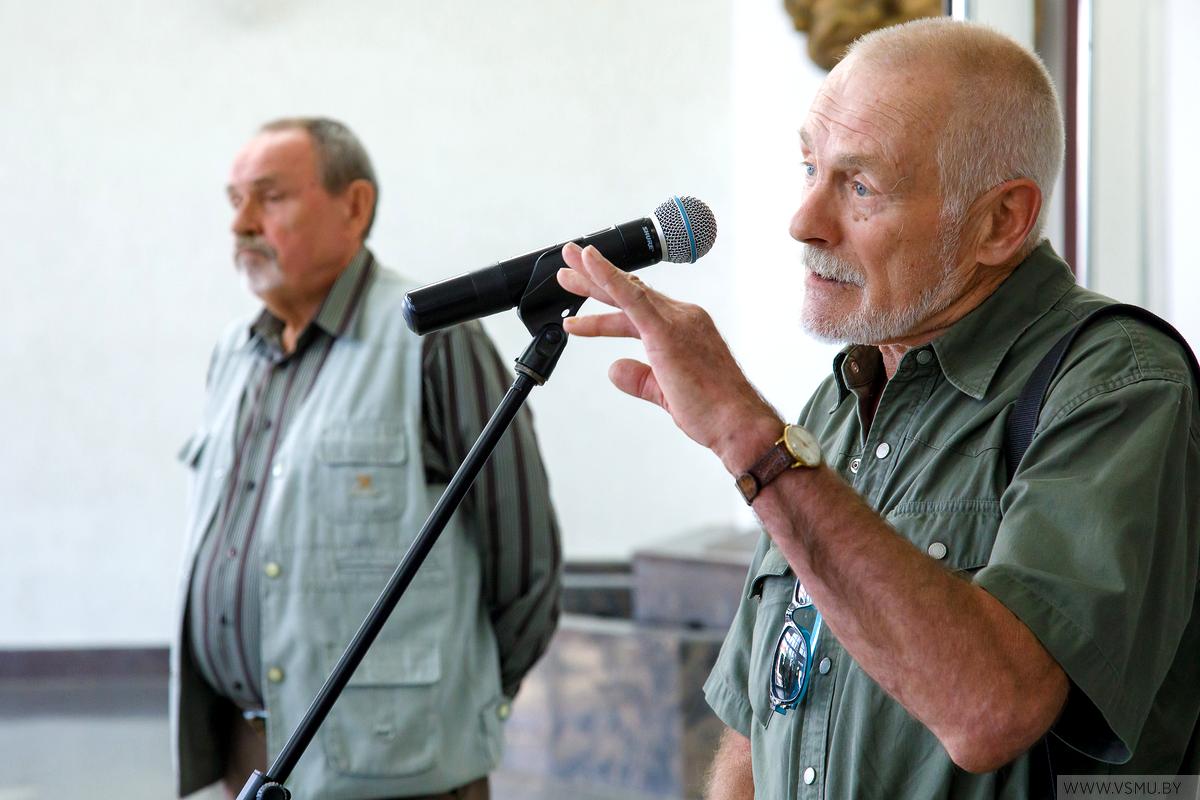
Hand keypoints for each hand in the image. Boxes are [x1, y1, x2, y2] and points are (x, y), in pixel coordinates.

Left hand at [556, 242, 781, 472]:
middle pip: (630, 294)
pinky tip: (590, 262)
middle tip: (570, 265)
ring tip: (566, 270)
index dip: (610, 303)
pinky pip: (631, 297)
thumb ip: (640, 378)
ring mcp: (677, 321)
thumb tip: (615, 369)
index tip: (586, 300)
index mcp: (685, 329)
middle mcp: (683, 317)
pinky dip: (608, 277)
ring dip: (593, 278)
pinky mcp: (667, 331)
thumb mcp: (666, 392)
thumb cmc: (713, 412)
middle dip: (597, 281)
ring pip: (627, 292)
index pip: (640, 309)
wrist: (737, 423)